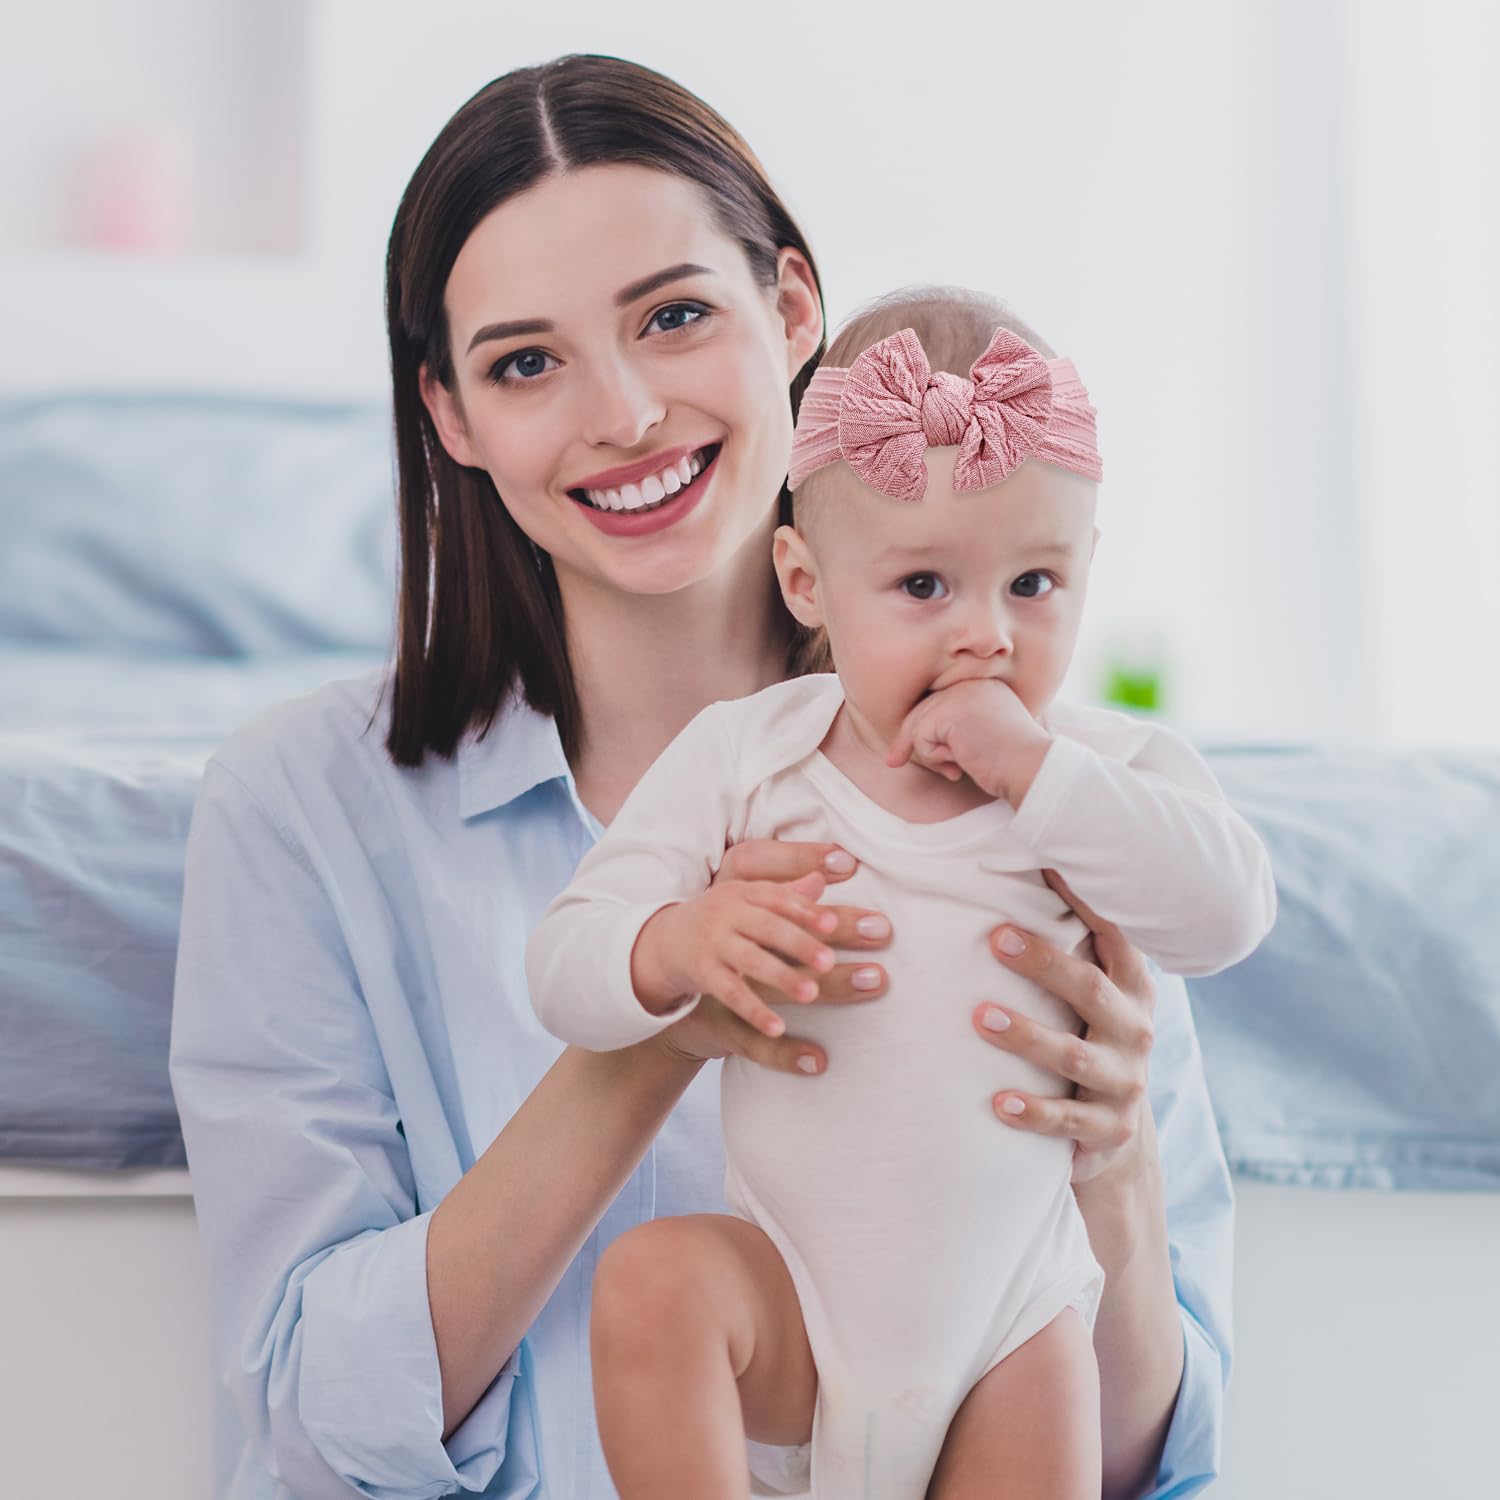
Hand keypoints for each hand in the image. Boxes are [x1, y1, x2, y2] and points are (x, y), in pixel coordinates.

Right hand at [653, 840, 891, 1075]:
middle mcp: (727, 913)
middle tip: (829, 962)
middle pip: (767, 927)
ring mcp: (713, 943)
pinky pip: (731, 993)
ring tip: (811, 993)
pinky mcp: (703, 974)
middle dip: (799, 943)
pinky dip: (754, 1011)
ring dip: (781, 977)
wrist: (664, 941)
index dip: (805, 910)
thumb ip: (785, 894)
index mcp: (744, 892)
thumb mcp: (748, 902)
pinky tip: (778, 1028)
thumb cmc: (722, 920)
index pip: (777, 897)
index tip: (832, 924)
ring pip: (750, 961)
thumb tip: (821, 878)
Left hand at [885, 679, 1050, 803]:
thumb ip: (951, 732)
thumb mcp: (980, 740)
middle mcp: (971, 682)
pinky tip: (960, 761)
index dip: (923, 731)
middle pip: (922, 711)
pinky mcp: (950, 710)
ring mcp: (961, 693)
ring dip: (930, 755)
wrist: (1032, 768)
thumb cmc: (1012, 763)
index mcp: (983, 686)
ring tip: (956, 766)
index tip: (915, 757)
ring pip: (918, 724)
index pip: (938, 704)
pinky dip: (933, 757)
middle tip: (897, 762)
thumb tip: (902, 748)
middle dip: (912, 742)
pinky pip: (919, 737)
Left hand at [972, 870, 1155, 1184]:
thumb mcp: (1086, 994)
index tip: (1046, 865)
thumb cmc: (1082, 1036)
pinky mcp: (1106, 1127)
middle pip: (1090, 989)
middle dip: (1044, 963)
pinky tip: (995, 1101)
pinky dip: (1032, 1111)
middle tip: (994, 938)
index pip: (1113, 935)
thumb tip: (1012, 862)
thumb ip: (1065, 943)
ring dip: (1025, 1035)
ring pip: (1073, 1055)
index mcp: (1129, 986)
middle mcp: (1134, 1029)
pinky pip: (1066, 1119)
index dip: (1085, 902)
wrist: (1112, 1132)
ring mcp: (1123, 1080)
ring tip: (978, 1017)